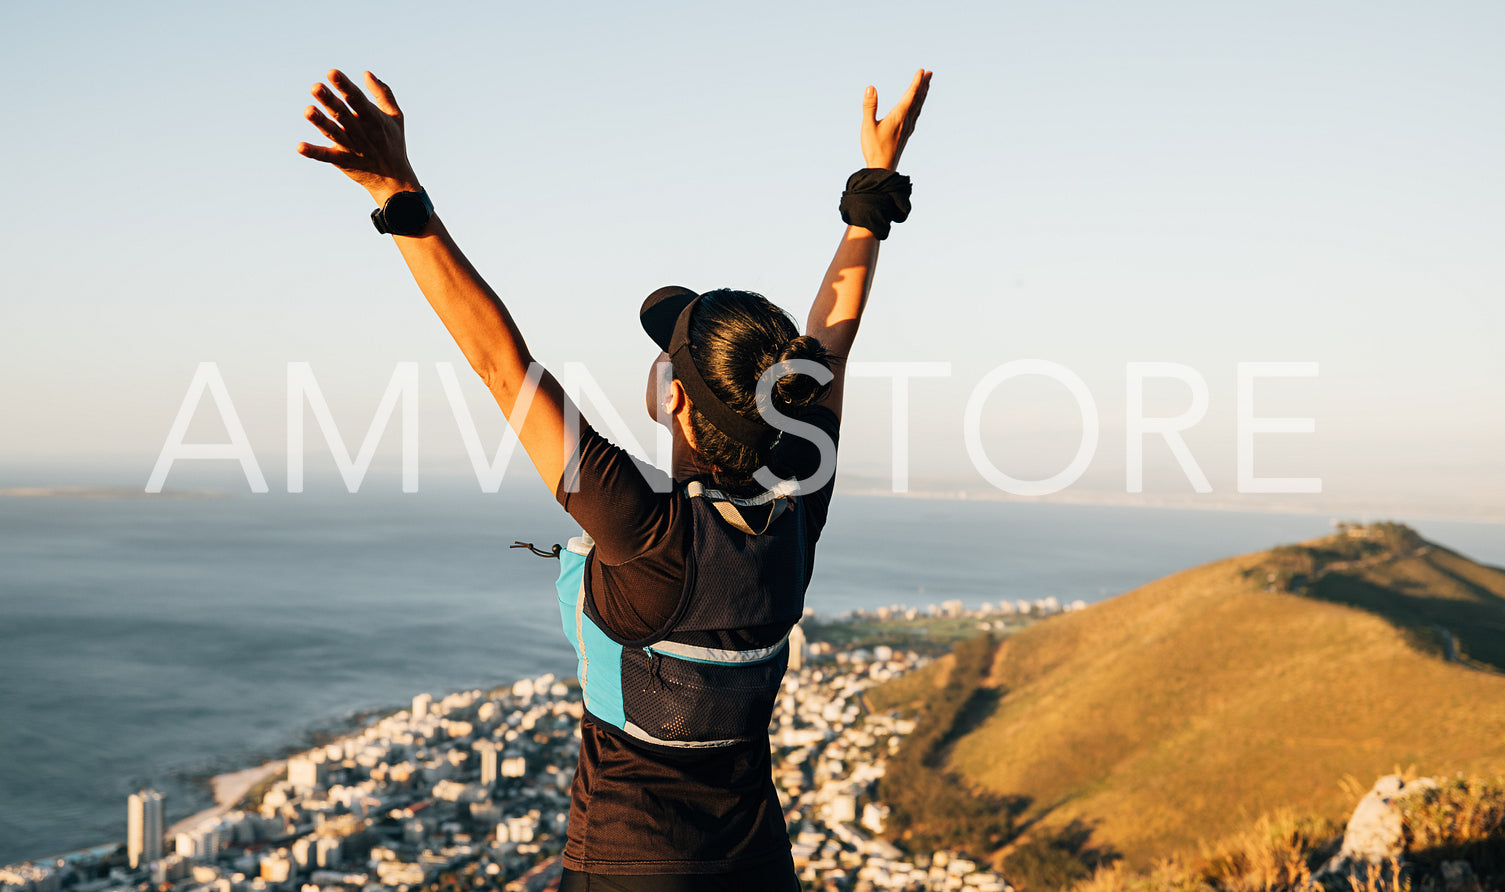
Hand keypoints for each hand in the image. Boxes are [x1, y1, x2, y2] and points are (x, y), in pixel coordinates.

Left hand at [297, 70, 418, 203]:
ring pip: (334, 133)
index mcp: (374, 118)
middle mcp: (361, 132)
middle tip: (316, 87)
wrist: (394, 180)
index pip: (357, 99)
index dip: (345, 86)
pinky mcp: (343, 161)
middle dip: (329, 101)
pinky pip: (327, 156)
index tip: (332, 73)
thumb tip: (366, 73)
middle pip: (342, 114)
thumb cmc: (393, 143)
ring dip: (320, 122)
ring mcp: (351, 147)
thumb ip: (383, 93)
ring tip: (307, 111)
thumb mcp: (396, 117)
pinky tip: (300, 147)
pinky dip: (314, 152)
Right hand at [860, 69, 932, 170]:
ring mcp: (908, 128)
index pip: (911, 95)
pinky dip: (918, 106)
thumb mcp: (868, 126)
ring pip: (918, 107)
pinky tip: (917, 108)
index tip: (922, 71)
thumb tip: (870, 88)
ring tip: (926, 86)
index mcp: (899, 116)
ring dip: (922, 95)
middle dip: (924, 85)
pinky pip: (916, 115)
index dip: (917, 82)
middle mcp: (907, 120)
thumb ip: (869, 106)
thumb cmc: (874, 148)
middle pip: (918, 99)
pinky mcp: (906, 134)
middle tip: (930, 73)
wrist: (883, 169)